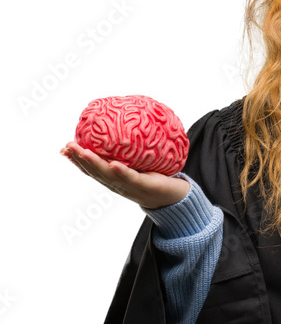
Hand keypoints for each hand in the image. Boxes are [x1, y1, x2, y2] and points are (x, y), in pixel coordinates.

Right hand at [60, 141, 189, 209]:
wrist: (174, 197)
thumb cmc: (156, 177)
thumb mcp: (138, 163)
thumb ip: (127, 150)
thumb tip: (121, 127)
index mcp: (113, 179)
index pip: (91, 170)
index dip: (76, 161)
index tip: (64, 149)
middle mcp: (118, 184)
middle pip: (95, 172)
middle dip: (79, 159)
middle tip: (67, 146)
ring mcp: (130, 186)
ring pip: (108, 175)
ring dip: (94, 163)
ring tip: (83, 152)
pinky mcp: (145, 186)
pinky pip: (132, 178)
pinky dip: (122, 172)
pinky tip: (114, 165)